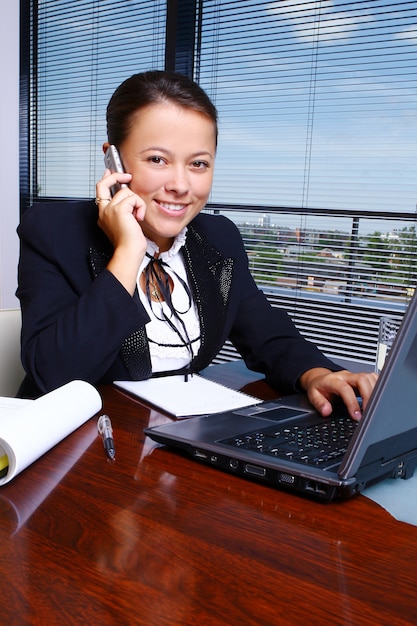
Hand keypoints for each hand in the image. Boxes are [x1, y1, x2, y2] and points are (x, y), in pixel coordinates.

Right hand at [95, 170, 146, 293]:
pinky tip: (138, 218)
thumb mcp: (126, 222)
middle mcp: (104, 211)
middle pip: (104, 184)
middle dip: (116, 176)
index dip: (107, 179)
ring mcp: (109, 209)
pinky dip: (140, 207)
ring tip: (136, 216)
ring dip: (136, 203)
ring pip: (126, 192)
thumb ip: (125, 209)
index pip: (101, 190)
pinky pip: (133, 198)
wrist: (129, 252)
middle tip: (127, 177)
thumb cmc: (129, 243)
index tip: (111, 172)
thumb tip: (129, 197)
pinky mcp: (119, 210)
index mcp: (104, 214)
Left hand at [299, 368, 377, 420]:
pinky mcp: (361, 377)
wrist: (320, 378)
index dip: (352, 403)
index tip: (356, 416)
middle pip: (361, 380)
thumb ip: (319, 403)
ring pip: (369, 377)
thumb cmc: (319, 387)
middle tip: (368, 412)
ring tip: (374, 407)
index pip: (345, 389)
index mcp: (333, 380)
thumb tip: (327, 411)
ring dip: (374, 392)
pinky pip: (373, 377)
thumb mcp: (313, 396)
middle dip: (368, 396)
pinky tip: (378, 397)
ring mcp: (354, 375)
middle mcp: (345, 376)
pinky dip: (378, 386)